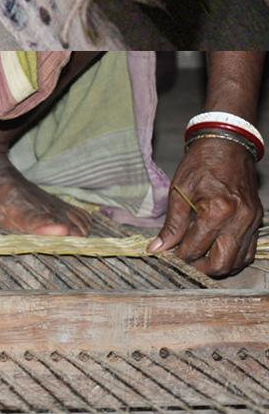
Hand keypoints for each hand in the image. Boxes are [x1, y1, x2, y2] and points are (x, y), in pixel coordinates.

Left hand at [148, 138, 262, 276]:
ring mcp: (251, 221)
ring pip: (237, 261)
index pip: (195, 248)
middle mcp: (238, 219)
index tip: (169, 254)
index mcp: (216, 210)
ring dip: (218, 265)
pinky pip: (248, 251)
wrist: (227, 145)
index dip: (179, 255)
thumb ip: (171, 224)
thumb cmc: (200, 164)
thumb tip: (157, 248)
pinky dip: (233, 257)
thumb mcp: (179, 191)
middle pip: (221, 263)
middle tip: (185, 261)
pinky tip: (218, 252)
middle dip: (200, 268)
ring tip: (200, 258)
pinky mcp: (257, 220)